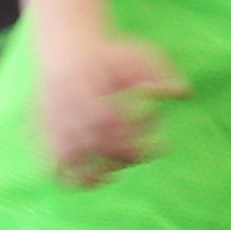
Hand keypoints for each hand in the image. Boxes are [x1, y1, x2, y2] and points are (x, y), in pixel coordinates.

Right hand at [38, 29, 187, 185]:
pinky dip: (74, 180)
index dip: (137, 131)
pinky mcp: (46, 134)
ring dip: (99, 171)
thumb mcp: (139, 56)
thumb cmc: (110, 55)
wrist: (67, 49)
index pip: (113, 120)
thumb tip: (184, 93)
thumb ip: (161, 73)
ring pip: (72, 160)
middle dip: (129, 153)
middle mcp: (69, 107)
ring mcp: (55, 123)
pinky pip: (54, 167)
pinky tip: (100, 179)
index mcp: (89, 87)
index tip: (159, 131)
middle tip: (152, 150)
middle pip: (96, 143)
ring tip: (120, 170)